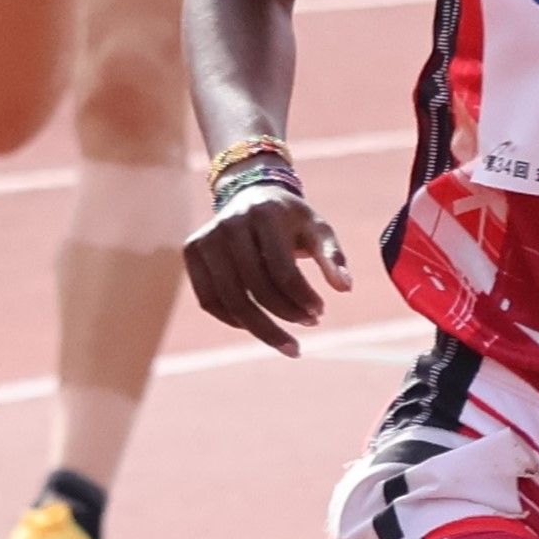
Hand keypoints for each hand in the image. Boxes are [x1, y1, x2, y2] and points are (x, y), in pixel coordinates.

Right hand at [183, 179, 349, 352]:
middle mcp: (230, 225)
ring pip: (230, 299)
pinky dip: (234, 321)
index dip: (303, 298)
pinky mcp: (193, 252)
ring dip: (262, 329)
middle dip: (286, 316)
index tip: (321, 311)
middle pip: (255, 288)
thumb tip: (345, 288)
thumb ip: (333, 257)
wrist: (252, 195)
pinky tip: (260, 328)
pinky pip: (209, 300)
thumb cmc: (292, 220)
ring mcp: (206, 239)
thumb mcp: (319, 230)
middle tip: (310, 326)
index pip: (282, 271)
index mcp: (264, 216)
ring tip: (290, 343)